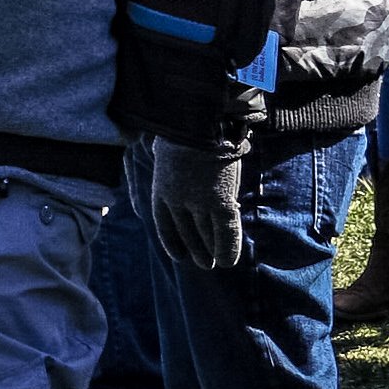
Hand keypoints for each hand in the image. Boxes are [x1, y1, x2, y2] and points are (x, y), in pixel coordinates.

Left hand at [149, 138, 246, 271]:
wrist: (198, 124)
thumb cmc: (182, 128)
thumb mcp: (165, 143)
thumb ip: (164, 154)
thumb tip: (159, 148)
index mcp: (161, 188)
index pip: (164, 223)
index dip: (172, 240)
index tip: (179, 255)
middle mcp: (177, 201)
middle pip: (186, 232)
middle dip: (196, 248)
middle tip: (204, 263)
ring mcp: (199, 203)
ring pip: (206, 235)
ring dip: (211, 252)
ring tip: (215, 264)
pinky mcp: (220, 202)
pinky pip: (226, 231)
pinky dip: (228, 247)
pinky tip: (229, 261)